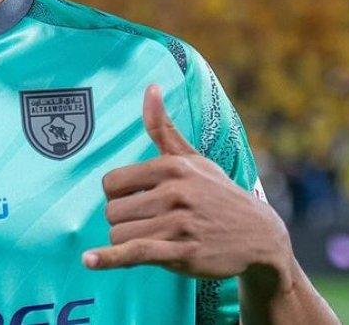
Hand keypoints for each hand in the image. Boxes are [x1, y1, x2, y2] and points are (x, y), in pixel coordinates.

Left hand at [82, 85, 290, 281]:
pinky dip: (110, 259)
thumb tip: (150, 87)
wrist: (259, 235)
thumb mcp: (193, 159)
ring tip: (152, 238)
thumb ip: (163, 128)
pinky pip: (135, 252)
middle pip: (113, 210)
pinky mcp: (184, 252)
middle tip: (149, 223)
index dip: (117, 196)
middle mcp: (175, 192)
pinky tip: (89, 261)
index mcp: (173, 167)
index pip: (112, 182)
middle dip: (123, 220)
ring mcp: (180, 223)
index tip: (135, 200)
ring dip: (127, 242)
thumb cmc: (218, 194)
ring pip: (120, 234)